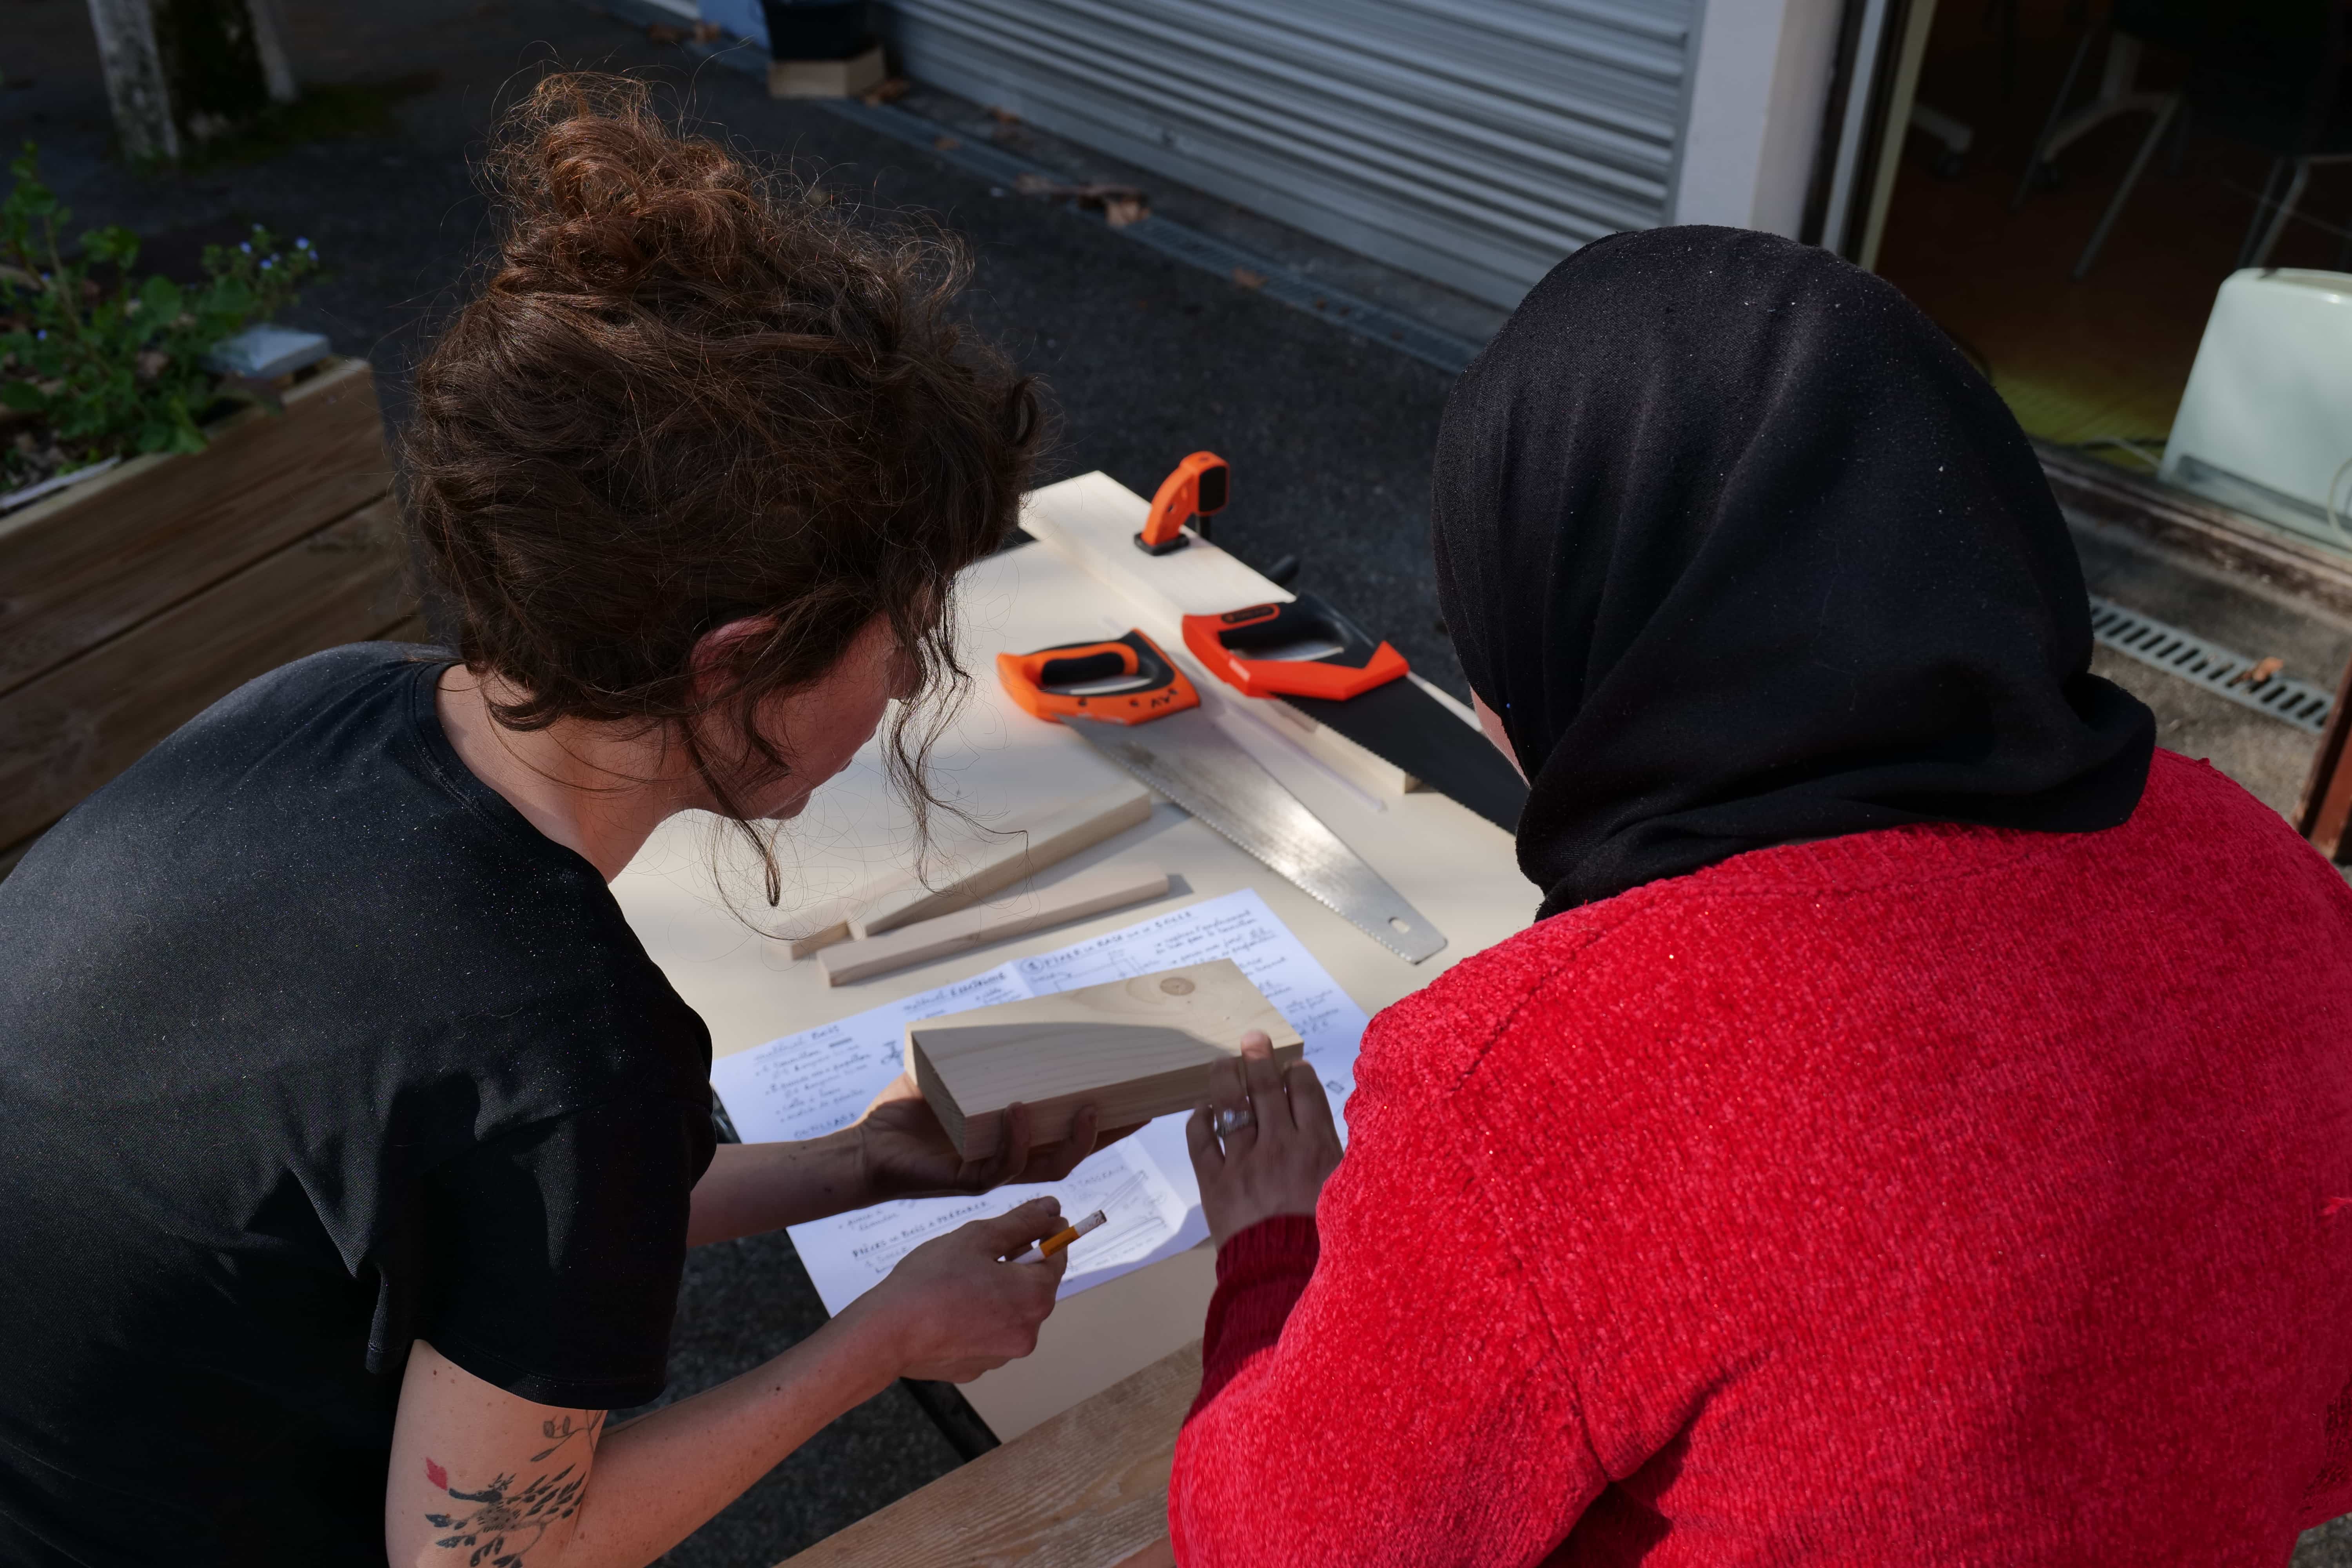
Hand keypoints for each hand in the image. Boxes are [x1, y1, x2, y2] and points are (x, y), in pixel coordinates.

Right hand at [844, 1197, 1070, 1381]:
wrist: (886, 1334)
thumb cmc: (931, 1281)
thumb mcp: (978, 1237)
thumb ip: (1021, 1222)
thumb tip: (1052, 1209)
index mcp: (1033, 1298)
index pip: (1056, 1260)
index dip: (1051, 1236)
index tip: (1045, 1221)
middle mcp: (1026, 1333)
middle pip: (1034, 1288)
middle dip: (1018, 1264)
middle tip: (991, 1245)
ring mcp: (1001, 1356)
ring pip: (1009, 1312)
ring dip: (997, 1292)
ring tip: (962, 1277)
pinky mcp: (976, 1368)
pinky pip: (987, 1334)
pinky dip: (978, 1317)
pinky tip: (950, 1306)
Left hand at [855, 1071, 1140, 1200]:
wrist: (866, 1147)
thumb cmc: (908, 1112)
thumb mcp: (952, 1071)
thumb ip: (981, 1050)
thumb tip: (1016, 1011)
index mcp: (1014, 1134)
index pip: (1070, 1131)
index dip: (1108, 1122)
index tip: (1142, 1100)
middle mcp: (1012, 1157)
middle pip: (1076, 1153)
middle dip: (1111, 1135)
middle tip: (1140, 1109)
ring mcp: (993, 1172)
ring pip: (1050, 1165)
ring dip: (1075, 1140)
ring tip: (1091, 1107)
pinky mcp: (968, 1180)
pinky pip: (1002, 1165)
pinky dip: (1014, 1139)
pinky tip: (1018, 1111)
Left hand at [1187, 1031, 1342, 1248]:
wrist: (1285, 1279)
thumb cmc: (1324, 1241)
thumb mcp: (1344, 1192)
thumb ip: (1335, 1158)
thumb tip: (1327, 1130)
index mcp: (1317, 1147)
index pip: (1306, 1092)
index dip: (1298, 1074)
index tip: (1293, 1067)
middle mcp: (1279, 1146)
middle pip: (1266, 1088)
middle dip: (1258, 1059)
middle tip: (1251, 1039)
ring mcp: (1243, 1163)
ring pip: (1230, 1106)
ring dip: (1225, 1079)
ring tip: (1221, 1063)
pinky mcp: (1214, 1183)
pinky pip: (1201, 1141)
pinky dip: (1200, 1120)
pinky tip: (1202, 1110)